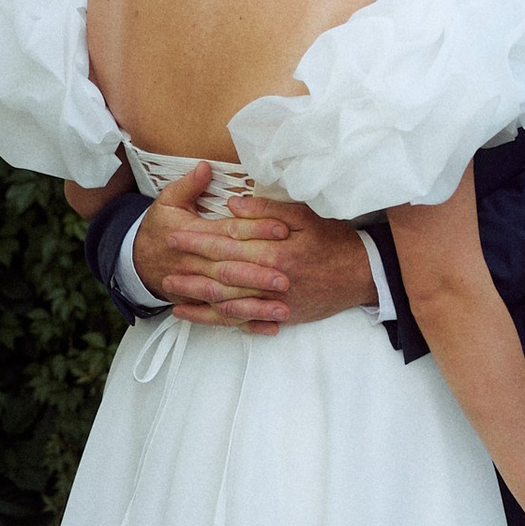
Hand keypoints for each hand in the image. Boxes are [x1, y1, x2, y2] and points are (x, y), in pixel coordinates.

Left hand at [139, 178, 375, 331]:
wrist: (363, 274)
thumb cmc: (333, 239)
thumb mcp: (304, 215)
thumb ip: (266, 210)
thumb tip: (232, 205)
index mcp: (274, 250)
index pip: (227, 244)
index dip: (198, 239)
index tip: (173, 234)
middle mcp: (271, 279)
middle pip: (221, 275)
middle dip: (189, 269)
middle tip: (161, 265)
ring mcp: (274, 301)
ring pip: (226, 302)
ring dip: (196, 297)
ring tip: (170, 292)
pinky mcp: (279, 315)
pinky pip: (241, 320)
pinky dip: (216, 319)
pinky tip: (195, 316)